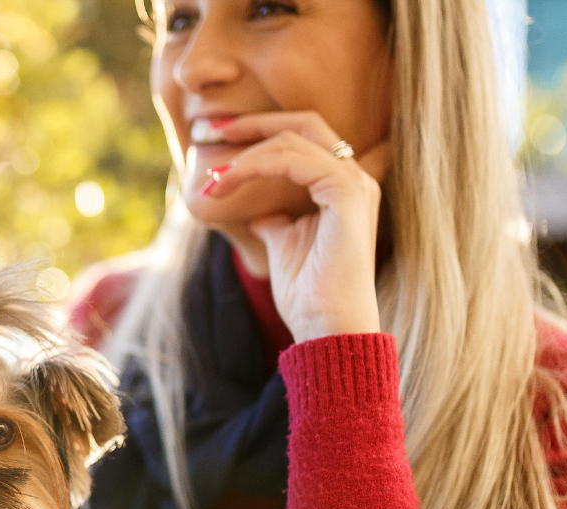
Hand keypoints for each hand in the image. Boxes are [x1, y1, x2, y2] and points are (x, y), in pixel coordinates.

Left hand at [199, 112, 389, 340]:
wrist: (326, 328)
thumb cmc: (308, 295)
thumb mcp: (284, 245)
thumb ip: (275, 220)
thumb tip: (258, 213)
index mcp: (343, 188)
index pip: (304, 138)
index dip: (261, 131)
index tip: (220, 139)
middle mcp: (354, 180)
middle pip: (304, 123)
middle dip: (254, 123)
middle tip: (212, 131)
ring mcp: (354, 184)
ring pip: (292, 141)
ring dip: (245, 156)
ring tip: (213, 180)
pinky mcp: (347, 194)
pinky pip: (294, 161)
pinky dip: (256, 166)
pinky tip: (229, 183)